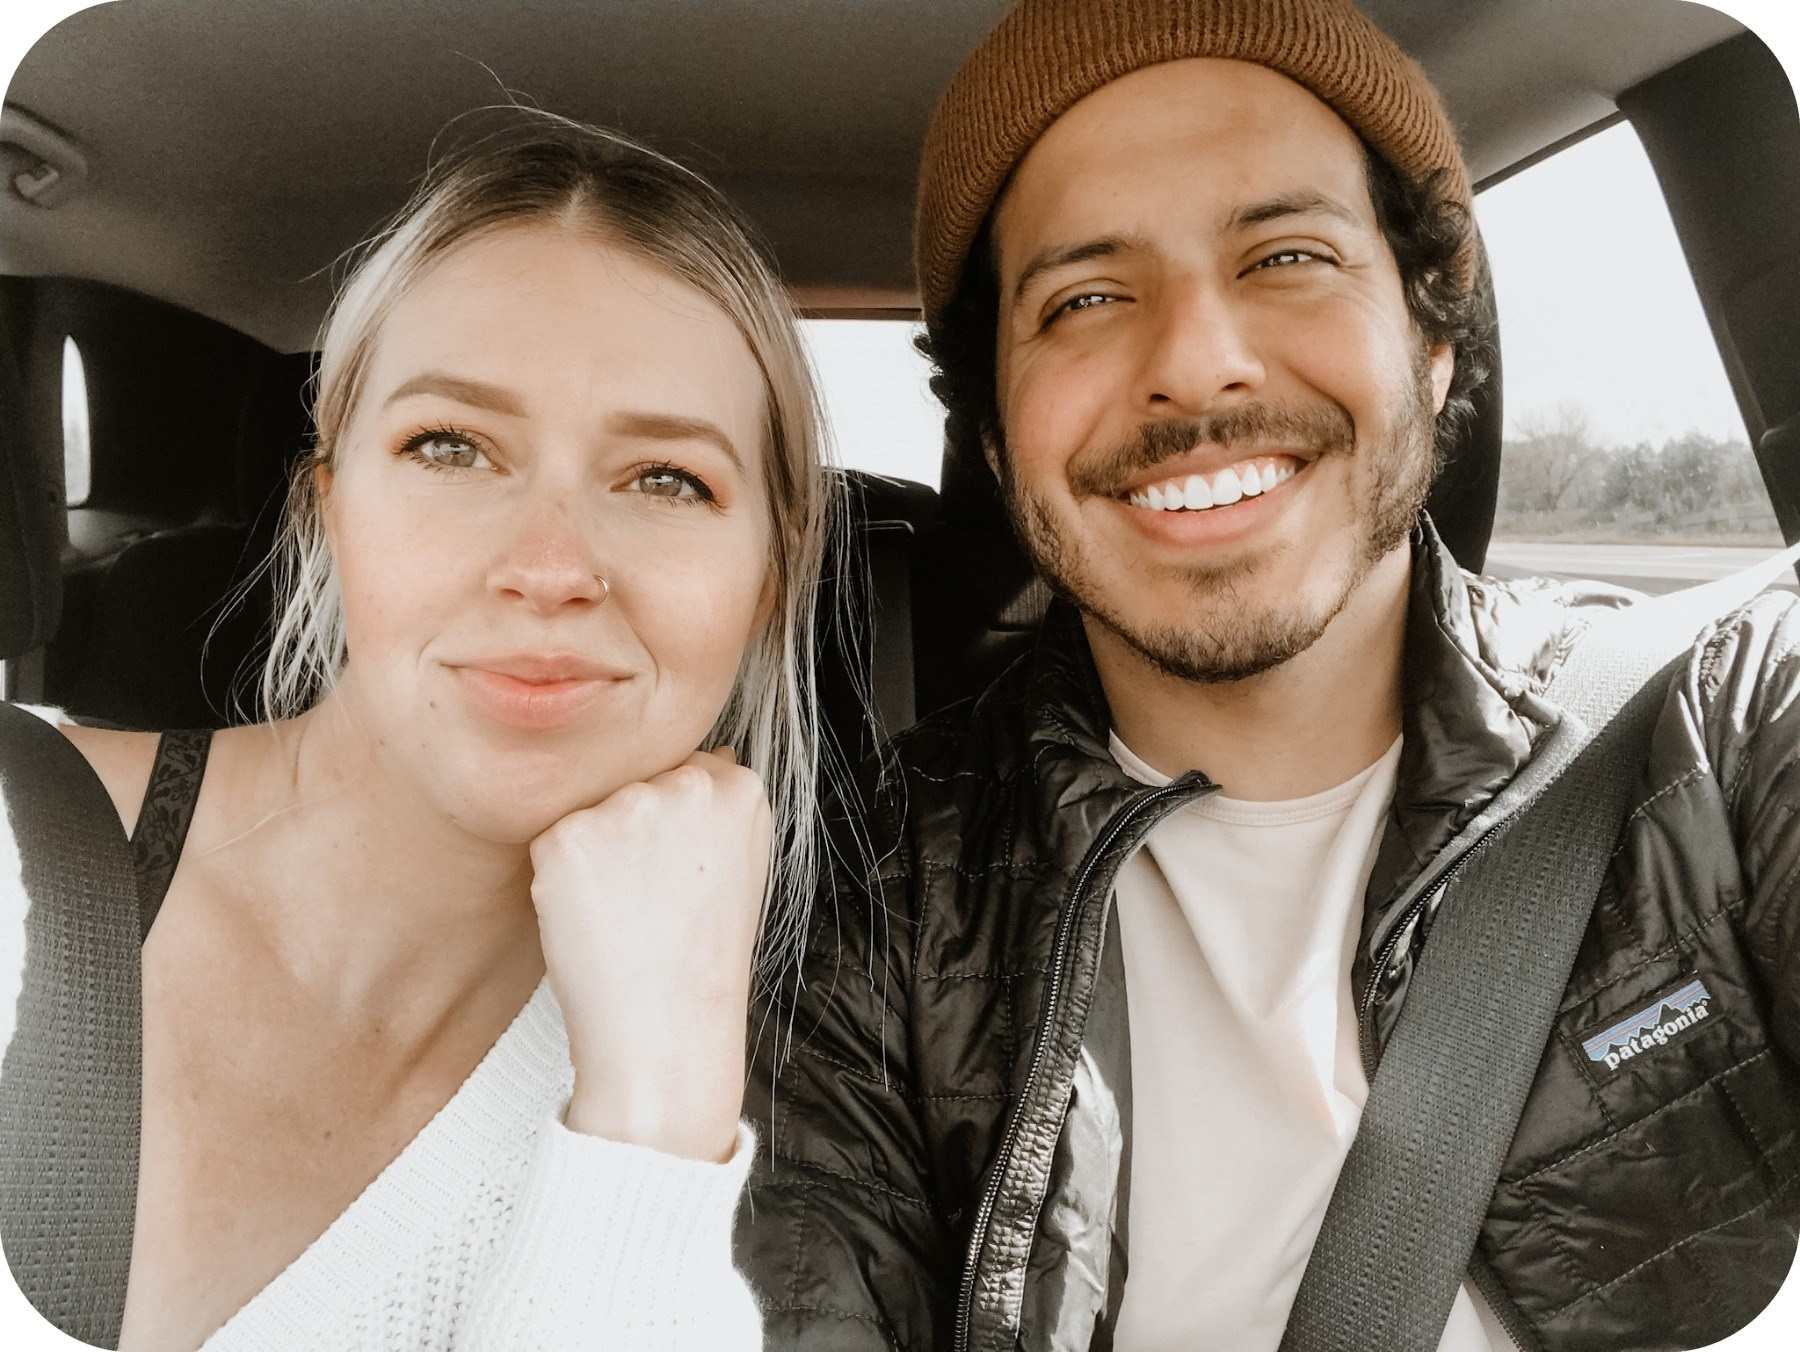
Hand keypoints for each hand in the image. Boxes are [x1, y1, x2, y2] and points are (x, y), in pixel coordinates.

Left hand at [528, 748, 770, 1161]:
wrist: (664, 1029)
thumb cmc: (702, 958)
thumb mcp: (744, 867)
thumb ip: (721, 806)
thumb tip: (706, 755)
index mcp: (740, 789)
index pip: (688, 768)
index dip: (676, 824)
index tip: (681, 870)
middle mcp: (687, 783)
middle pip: (638, 780)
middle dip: (636, 827)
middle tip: (650, 896)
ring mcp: (626, 806)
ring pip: (595, 806)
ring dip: (598, 847)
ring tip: (624, 908)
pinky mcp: (567, 834)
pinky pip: (554, 838)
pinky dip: (563, 875)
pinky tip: (594, 915)